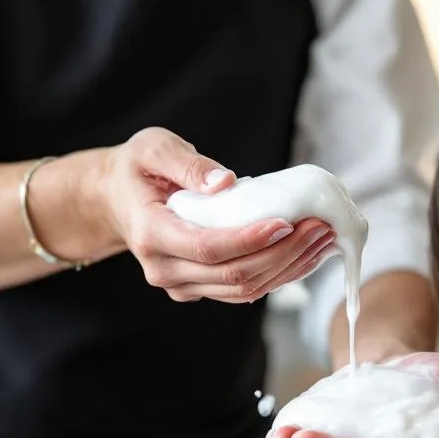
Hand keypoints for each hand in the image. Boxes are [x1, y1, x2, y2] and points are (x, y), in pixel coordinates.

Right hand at [82, 127, 334, 302]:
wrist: (115, 199)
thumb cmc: (137, 168)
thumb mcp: (154, 148)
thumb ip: (188, 164)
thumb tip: (226, 182)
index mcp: (151, 235)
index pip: (208, 248)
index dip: (252, 240)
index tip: (288, 222)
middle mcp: (164, 270)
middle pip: (233, 274)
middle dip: (284, 253)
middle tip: (321, 227)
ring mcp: (181, 285)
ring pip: (243, 289)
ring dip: (288, 268)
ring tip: (323, 240)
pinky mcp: (197, 288)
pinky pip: (242, 289)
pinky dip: (277, 274)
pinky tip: (305, 254)